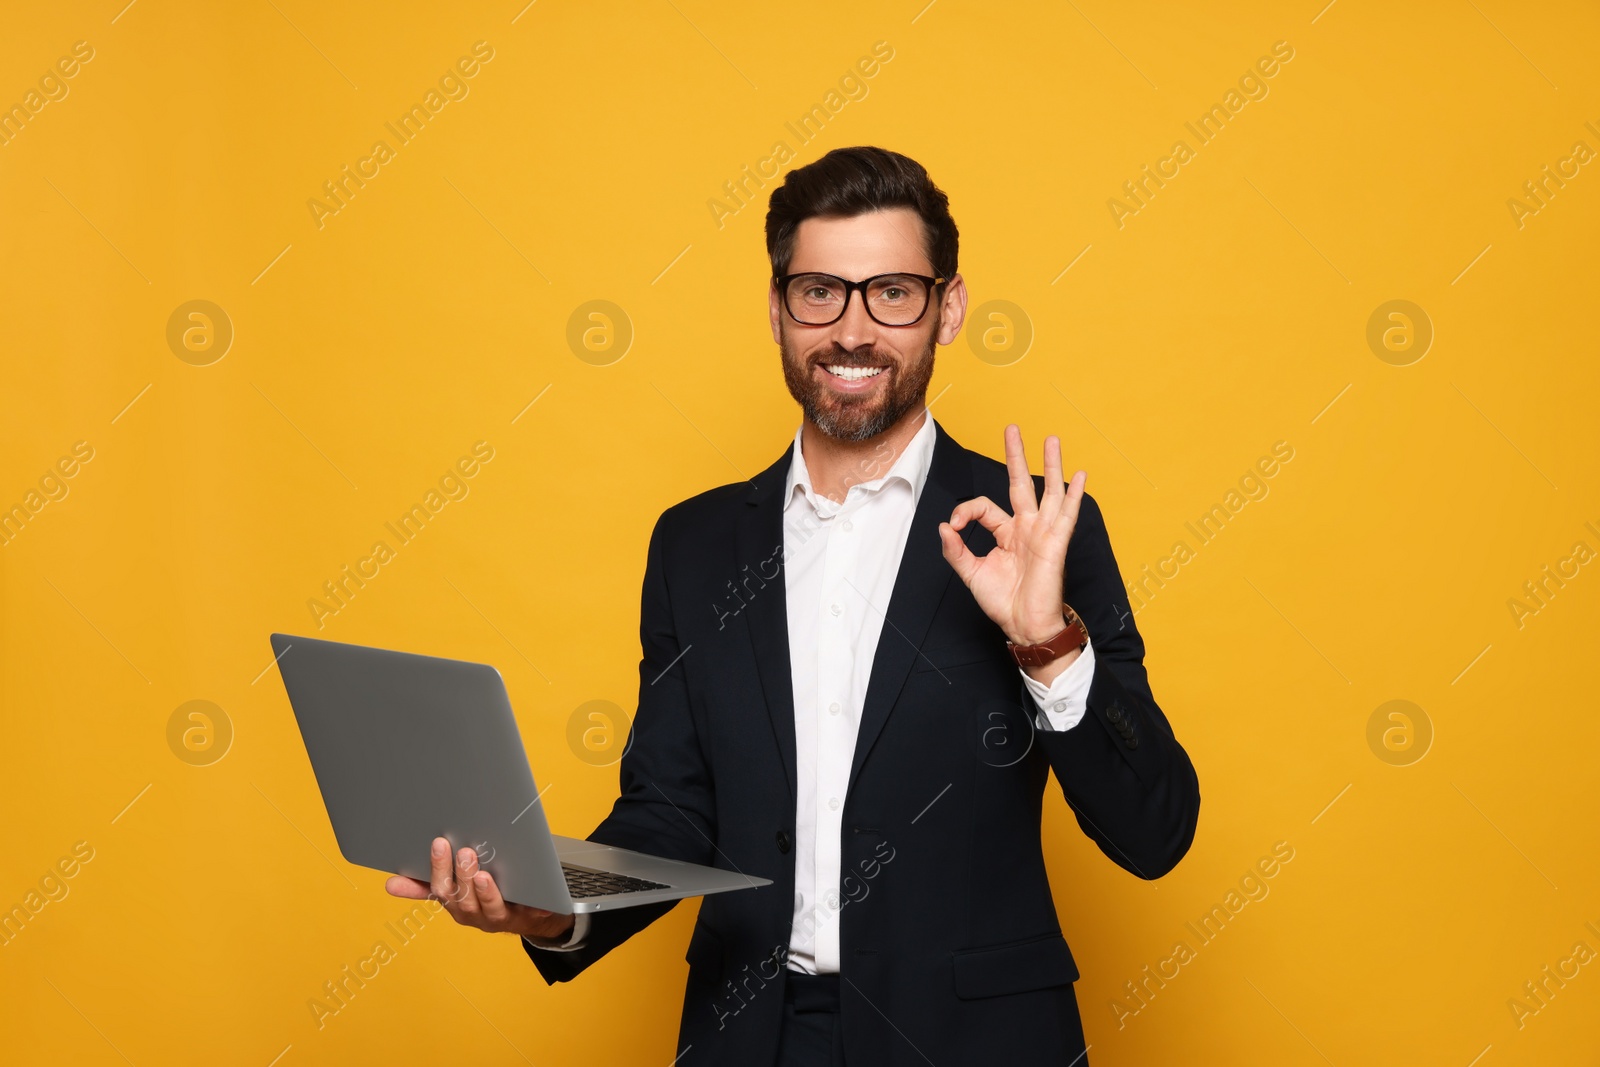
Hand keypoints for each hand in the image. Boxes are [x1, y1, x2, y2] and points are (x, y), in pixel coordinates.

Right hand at [385, 837, 574, 942]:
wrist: (525, 915)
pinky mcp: (525, 918)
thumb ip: (425, 885)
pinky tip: (535, 896)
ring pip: (488, 908)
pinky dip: (533, 905)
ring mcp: (498, 917)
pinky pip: (529, 913)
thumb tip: (389, 884)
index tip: (439, 842)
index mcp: (454, 903)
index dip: (437, 868)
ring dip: (485, 892)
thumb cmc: (483, 895)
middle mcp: (473, 913)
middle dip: (461, 875)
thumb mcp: (454, 888)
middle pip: (462, 899)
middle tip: (465, 852)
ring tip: (484, 874)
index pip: (440, 888)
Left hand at [938, 424, 1085, 646]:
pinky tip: (1082, 476)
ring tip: (1052, 439)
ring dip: (1051, 465)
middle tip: (1012, 429)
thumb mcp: (971, 573)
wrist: (1023, 626)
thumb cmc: (1003, 602)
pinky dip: (1075, 496)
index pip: (985, 507)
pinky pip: (1067, 516)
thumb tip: (944, 526)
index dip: (966, 511)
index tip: (954, 526)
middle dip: (1016, 456)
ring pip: (1049, 492)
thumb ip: (956, 550)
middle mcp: (1026, 528)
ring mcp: (1043, 534)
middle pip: (1021, 484)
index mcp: (1006, 533)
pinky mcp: (1056, 544)